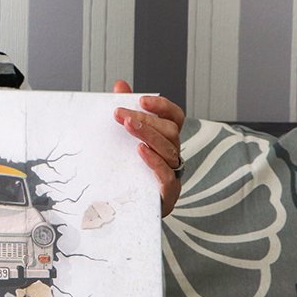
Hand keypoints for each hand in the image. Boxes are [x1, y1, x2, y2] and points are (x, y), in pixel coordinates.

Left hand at [112, 80, 184, 216]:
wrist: (123, 211)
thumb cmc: (128, 171)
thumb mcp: (123, 139)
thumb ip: (126, 112)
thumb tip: (120, 85)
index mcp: (167, 141)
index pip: (175, 118)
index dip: (163, 106)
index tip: (142, 99)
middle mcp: (174, 155)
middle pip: (170, 131)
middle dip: (146, 120)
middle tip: (120, 114)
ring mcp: (173, 175)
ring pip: (169, 150)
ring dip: (148, 135)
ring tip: (127, 125)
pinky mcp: (168, 194)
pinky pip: (167, 176)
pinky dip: (154, 161)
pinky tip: (140, 151)